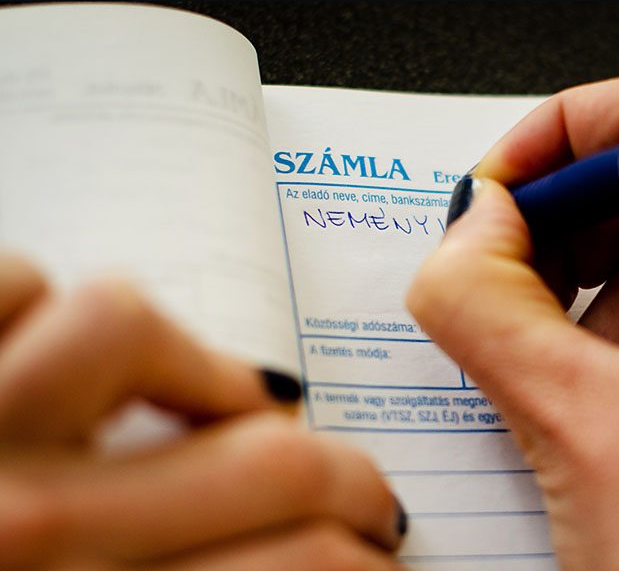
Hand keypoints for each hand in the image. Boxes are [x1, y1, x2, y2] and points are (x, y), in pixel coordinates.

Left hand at [0, 253, 404, 569]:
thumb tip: (310, 553)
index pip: (301, 565)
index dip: (367, 559)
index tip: (380, 552)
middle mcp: (26, 520)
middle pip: (270, 465)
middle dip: (351, 481)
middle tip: (364, 498)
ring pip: (129, 326)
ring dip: (178, 360)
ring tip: (193, 399)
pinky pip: (18, 279)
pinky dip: (39, 303)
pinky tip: (48, 352)